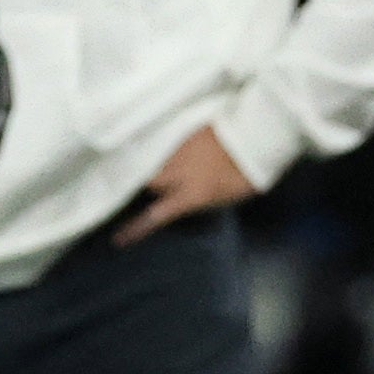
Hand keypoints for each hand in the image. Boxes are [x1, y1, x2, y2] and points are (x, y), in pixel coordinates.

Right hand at [114, 123, 257, 244]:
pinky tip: (160, 148)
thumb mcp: (222, 198)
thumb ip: (193, 200)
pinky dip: (158, 150)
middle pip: (145, 183)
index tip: (117, 240)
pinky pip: (161, 144)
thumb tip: (176, 200)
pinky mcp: (181, 133)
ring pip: (150, 162)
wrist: (256, 138)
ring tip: (142, 168)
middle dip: (138, 188)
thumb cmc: (245, 175)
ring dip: (148, 167)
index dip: (135, 230)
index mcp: (191, 194)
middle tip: (135, 191)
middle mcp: (178, 174)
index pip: (155, 216)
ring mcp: (177, 151)